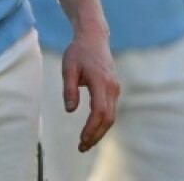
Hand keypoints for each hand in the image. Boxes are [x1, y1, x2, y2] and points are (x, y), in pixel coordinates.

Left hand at [61, 29, 119, 152]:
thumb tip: (69, 110)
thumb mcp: (68, 67)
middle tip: (81, 147)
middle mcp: (111, 87)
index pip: (99, 111)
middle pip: (108, 118)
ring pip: (111, 116)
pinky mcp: (114, 89)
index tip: (81, 139)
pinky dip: (102, 123)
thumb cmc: (78, 51)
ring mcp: (115, 88)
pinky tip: (92, 130)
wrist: (93, 37)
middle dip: (95, 135)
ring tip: (85, 143)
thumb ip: (69, 89)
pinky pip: (110, 110)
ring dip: (99, 131)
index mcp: (100, 81)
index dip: (91, 128)